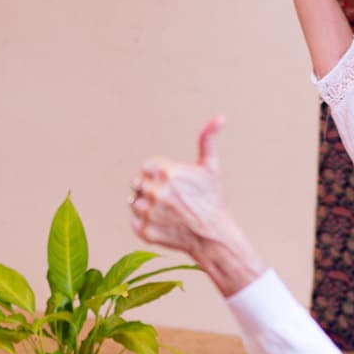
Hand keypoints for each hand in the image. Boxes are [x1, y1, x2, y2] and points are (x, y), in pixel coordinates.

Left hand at [131, 118, 263, 293]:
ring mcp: (148, 213)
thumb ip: (208, 139)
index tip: (170, 183)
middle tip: (169, 199)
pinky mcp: (144, 231)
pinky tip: (163, 224)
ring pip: (133, 202)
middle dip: (150, 189)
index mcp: (167, 172)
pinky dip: (145, 223)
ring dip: (146, 206)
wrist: (213, 236)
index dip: (157, 175)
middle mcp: (155, 192)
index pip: (145, 167)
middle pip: (137, 183)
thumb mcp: (211, 167)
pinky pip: (134, 222)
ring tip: (167, 212)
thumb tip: (220, 117)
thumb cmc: (212, 200)